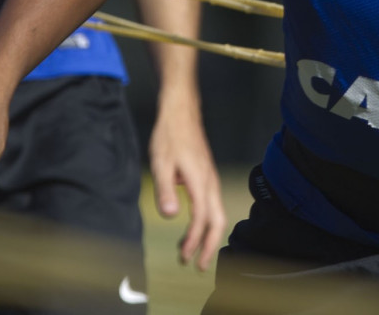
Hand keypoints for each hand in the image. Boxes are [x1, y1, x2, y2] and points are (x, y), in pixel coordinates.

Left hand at [148, 103, 225, 269]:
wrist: (181, 113)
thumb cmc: (170, 136)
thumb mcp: (161, 163)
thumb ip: (165, 190)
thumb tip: (170, 216)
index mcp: (200, 180)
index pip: (201, 218)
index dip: (195, 241)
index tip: (185, 257)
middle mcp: (210, 181)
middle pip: (218, 220)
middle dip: (209, 246)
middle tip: (197, 265)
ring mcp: (211, 178)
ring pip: (217, 213)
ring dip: (206, 235)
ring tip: (192, 251)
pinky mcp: (207, 176)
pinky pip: (212, 205)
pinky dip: (206, 222)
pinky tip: (193, 227)